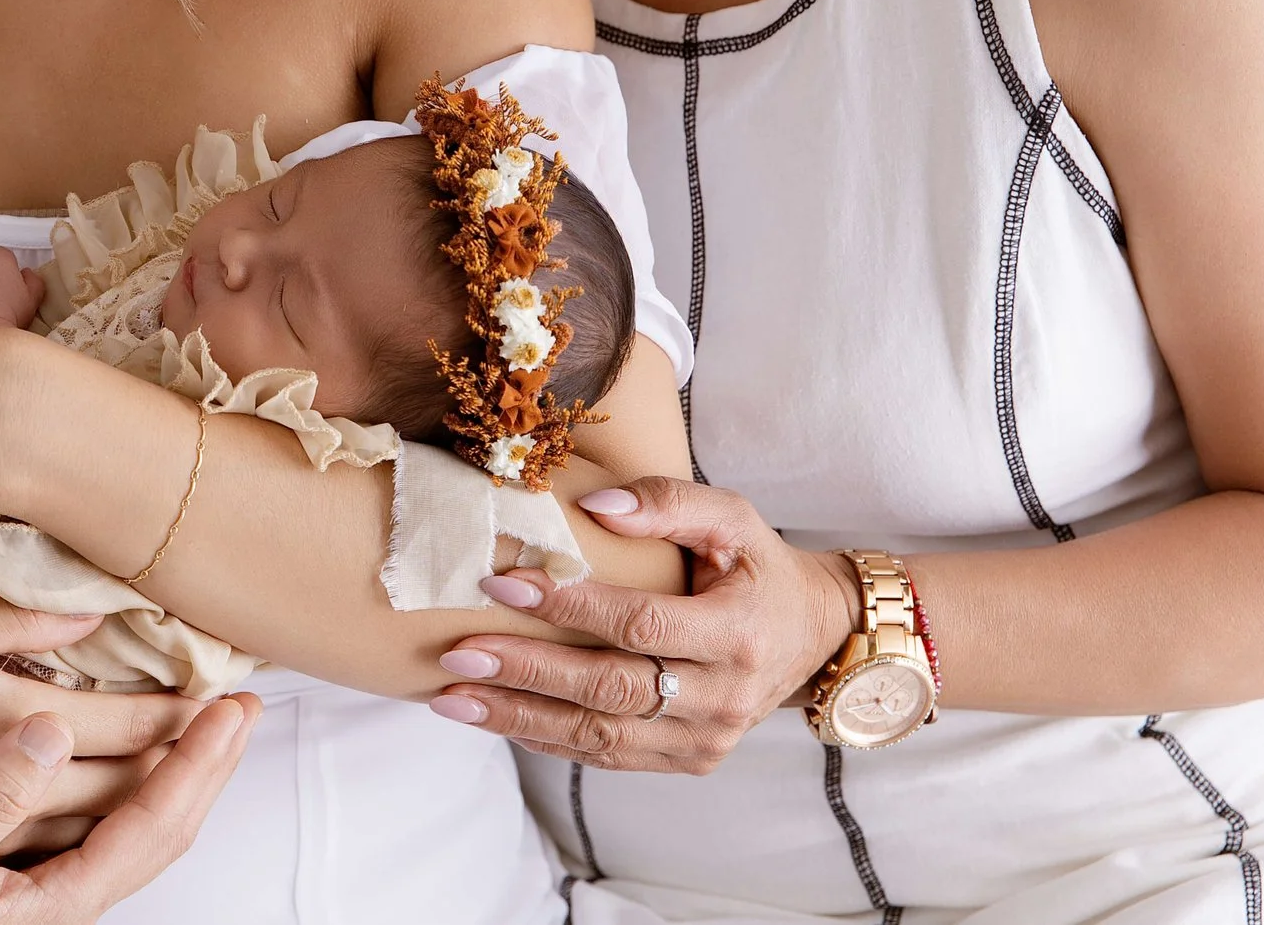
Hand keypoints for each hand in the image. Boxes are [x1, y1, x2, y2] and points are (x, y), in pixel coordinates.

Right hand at [0, 694, 259, 924]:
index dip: (198, 763)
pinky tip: (132, 759)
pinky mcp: (27, 879)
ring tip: (203, 722)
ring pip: (141, 828)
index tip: (229, 708)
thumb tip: (53, 728)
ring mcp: (50, 891)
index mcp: (56, 894)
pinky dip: (139, 784)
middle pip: (165, 828)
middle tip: (241, 703)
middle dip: (209, 764)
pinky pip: (108, 826)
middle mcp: (65, 897)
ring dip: (182, 772)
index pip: (154, 820)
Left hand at [428, 477, 856, 772]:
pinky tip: (494, 718)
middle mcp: (723, 696)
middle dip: (525, 673)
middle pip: (609, 690)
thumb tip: (592, 506)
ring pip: (599, 738)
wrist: (811, 634)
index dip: (566, 607)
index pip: (638, 624)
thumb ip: (667, 502)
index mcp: (736, 632)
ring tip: (452, 698)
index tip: (499, 584)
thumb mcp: (732, 518)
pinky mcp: (687, 760)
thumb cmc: (758, 567)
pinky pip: (606, 757)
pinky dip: (544, 739)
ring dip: (518, 718)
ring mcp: (705, 739)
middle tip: (456, 654)